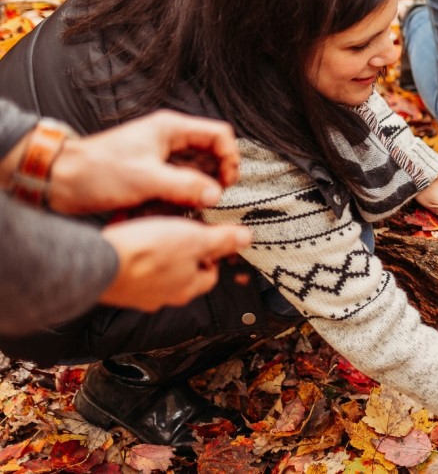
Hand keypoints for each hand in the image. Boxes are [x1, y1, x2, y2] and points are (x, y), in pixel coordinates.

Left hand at [49, 110, 240, 214]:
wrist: (59, 180)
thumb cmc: (95, 171)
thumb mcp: (147, 179)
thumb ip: (186, 185)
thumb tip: (216, 194)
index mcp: (171, 129)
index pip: (220, 135)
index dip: (229, 158)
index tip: (226, 182)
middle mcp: (169, 140)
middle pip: (211, 157)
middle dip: (211, 181)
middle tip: (207, 200)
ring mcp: (161, 157)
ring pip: (195, 174)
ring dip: (193, 193)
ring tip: (181, 208)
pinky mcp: (152, 174)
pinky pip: (178, 186)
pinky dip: (176, 200)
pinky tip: (164, 210)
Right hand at [99, 217, 251, 311]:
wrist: (95, 263)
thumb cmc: (147, 252)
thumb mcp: (194, 239)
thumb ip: (221, 241)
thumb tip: (247, 239)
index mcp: (187, 289)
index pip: (210, 276)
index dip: (212, 256)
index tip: (207, 239)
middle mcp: (163, 298)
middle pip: (184, 276)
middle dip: (184, 255)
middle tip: (180, 234)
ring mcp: (137, 296)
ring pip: (157, 275)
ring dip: (159, 256)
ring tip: (154, 234)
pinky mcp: (115, 287)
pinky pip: (132, 271)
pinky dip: (135, 257)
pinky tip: (130, 241)